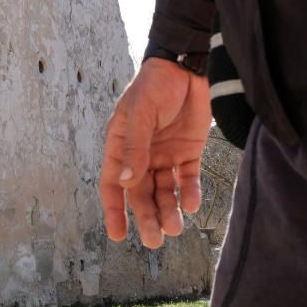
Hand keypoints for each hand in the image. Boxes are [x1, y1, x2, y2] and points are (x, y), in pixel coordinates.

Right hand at [100, 58, 210, 247]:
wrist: (187, 66)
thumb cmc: (154, 84)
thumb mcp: (140, 112)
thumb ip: (135, 147)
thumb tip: (127, 183)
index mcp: (121, 145)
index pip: (113, 184)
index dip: (114, 210)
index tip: (118, 235)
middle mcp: (142, 155)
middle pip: (141, 194)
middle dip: (147, 217)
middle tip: (155, 241)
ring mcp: (165, 155)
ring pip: (165, 191)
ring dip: (169, 210)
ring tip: (175, 228)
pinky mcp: (189, 152)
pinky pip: (187, 179)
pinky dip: (189, 193)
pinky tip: (192, 205)